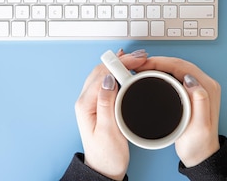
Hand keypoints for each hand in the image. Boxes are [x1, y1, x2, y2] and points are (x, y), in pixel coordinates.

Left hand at [74, 49, 147, 179]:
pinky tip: (126, 70)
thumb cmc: (107, 155)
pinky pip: (107, 82)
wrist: (104, 169)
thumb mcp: (109, 131)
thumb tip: (109, 80)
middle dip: (121, 60)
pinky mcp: (99, 104)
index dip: (120, 64)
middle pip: (102, 71)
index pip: (102, 75)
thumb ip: (107, 104)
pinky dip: (118, 73)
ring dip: (119, 64)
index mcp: (86, 105)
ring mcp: (91, 102)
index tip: (136, 60)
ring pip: (104, 74)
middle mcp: (85, 100)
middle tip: (141, 57)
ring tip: (136, 59)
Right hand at [135, 56, 220, 167]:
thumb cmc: (199, 143)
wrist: (201, 155)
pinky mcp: (191, 92)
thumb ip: (200, 102)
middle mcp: (205, 84)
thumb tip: (192, 81)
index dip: (160, 62)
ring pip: (176, 68)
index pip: (182, 66)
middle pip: (178, 64)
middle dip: (157, 61)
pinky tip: (152, 75)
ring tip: (142, 68)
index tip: (144, 64)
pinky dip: (162, 72)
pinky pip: (175, 75)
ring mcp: (198, 87)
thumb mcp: (200, 126)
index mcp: (208, 88)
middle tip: (138, 64)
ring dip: (159, 65)